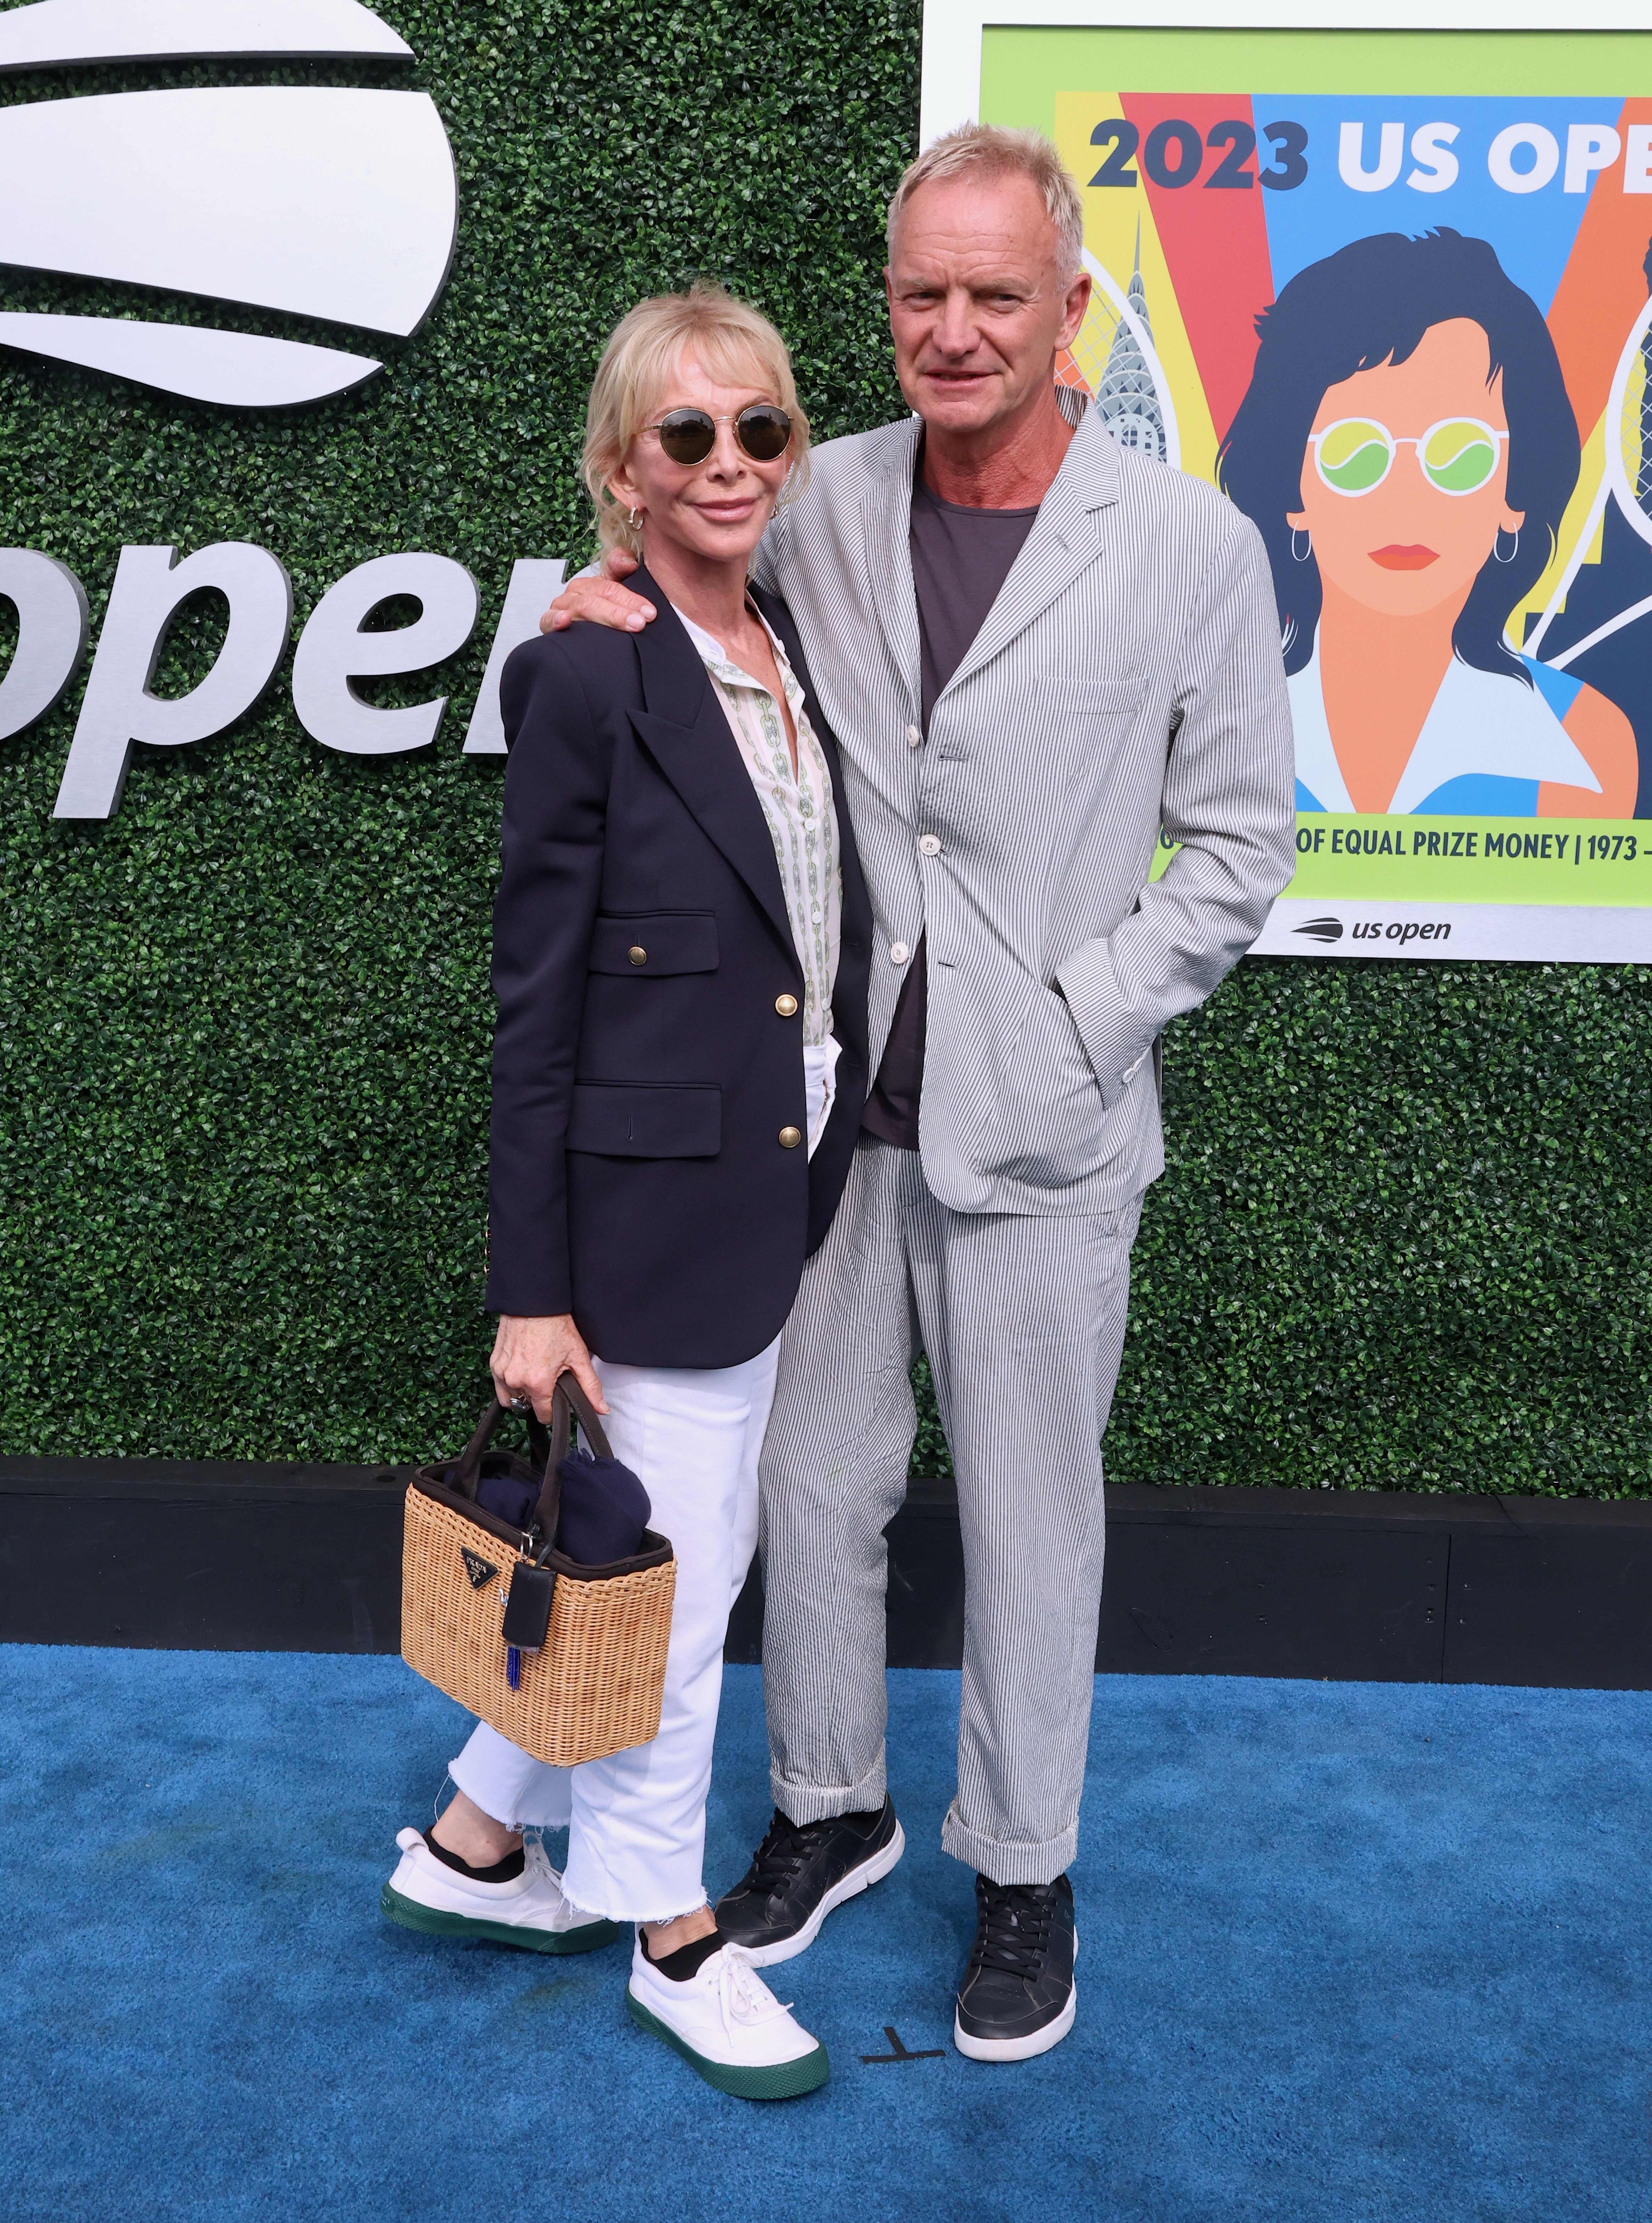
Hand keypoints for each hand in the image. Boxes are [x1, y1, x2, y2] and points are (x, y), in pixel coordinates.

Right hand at [489, 1313, 607, 1419]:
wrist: (534, 1303)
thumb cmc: (555, 1326)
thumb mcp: (578, 1357)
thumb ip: (590, 1387)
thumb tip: (601, 1409)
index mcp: (537, 1383)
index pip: (543, 1415)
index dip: (553, 1410)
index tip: (557, 1400)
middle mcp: (515, 1380)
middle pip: (527, 1405)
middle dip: (538, 1398)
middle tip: (548, 1379)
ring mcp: (501, 1372)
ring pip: (512, 1397)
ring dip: (522, 1392)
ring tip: (535, 1373)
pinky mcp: (493, 1363)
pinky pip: (500, 1384)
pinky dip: (510, 1382)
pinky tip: (522, 1367)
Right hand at [540, 547, 655, 633]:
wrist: (580, 644)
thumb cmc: (600, 618)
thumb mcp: (615, 596)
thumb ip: (622, 572)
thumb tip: (630, 561)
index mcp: (593, 584)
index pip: (613, 586)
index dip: (632, 598)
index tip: (649, 612)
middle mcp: (577, 592)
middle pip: (600, 596)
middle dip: (622, 611)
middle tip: (641, 622)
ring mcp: (562, 607)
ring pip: (582, 607)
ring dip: (604, 616)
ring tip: (625, 625)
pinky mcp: (548, 623)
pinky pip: (548, 619)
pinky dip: (555, 619)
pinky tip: (565, 620)